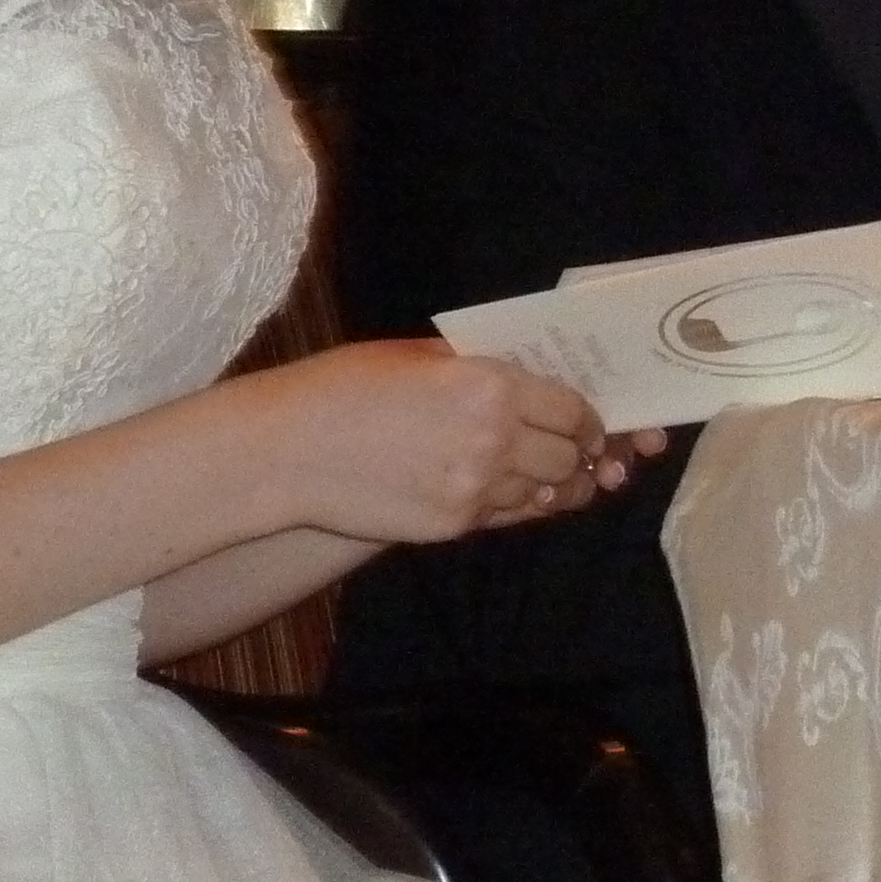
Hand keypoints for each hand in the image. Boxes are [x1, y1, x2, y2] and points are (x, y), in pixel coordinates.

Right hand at [272, 340, 650, 543]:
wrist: (290, 450)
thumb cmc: (346, 387)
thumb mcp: (420, 355)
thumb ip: (478, 366)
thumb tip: (523, 374)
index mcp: (492, 385)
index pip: (572, 409)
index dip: (589, 420)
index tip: (590, 426)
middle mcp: (495, 438)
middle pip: (567, 458)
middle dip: (578, 456)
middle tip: (579, 456)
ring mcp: (476, 488)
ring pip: (544, 495)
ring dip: (552, 487)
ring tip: (552, 481)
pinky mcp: (453, 526)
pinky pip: (507, 519)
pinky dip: (517, 508)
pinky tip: (509, 497)